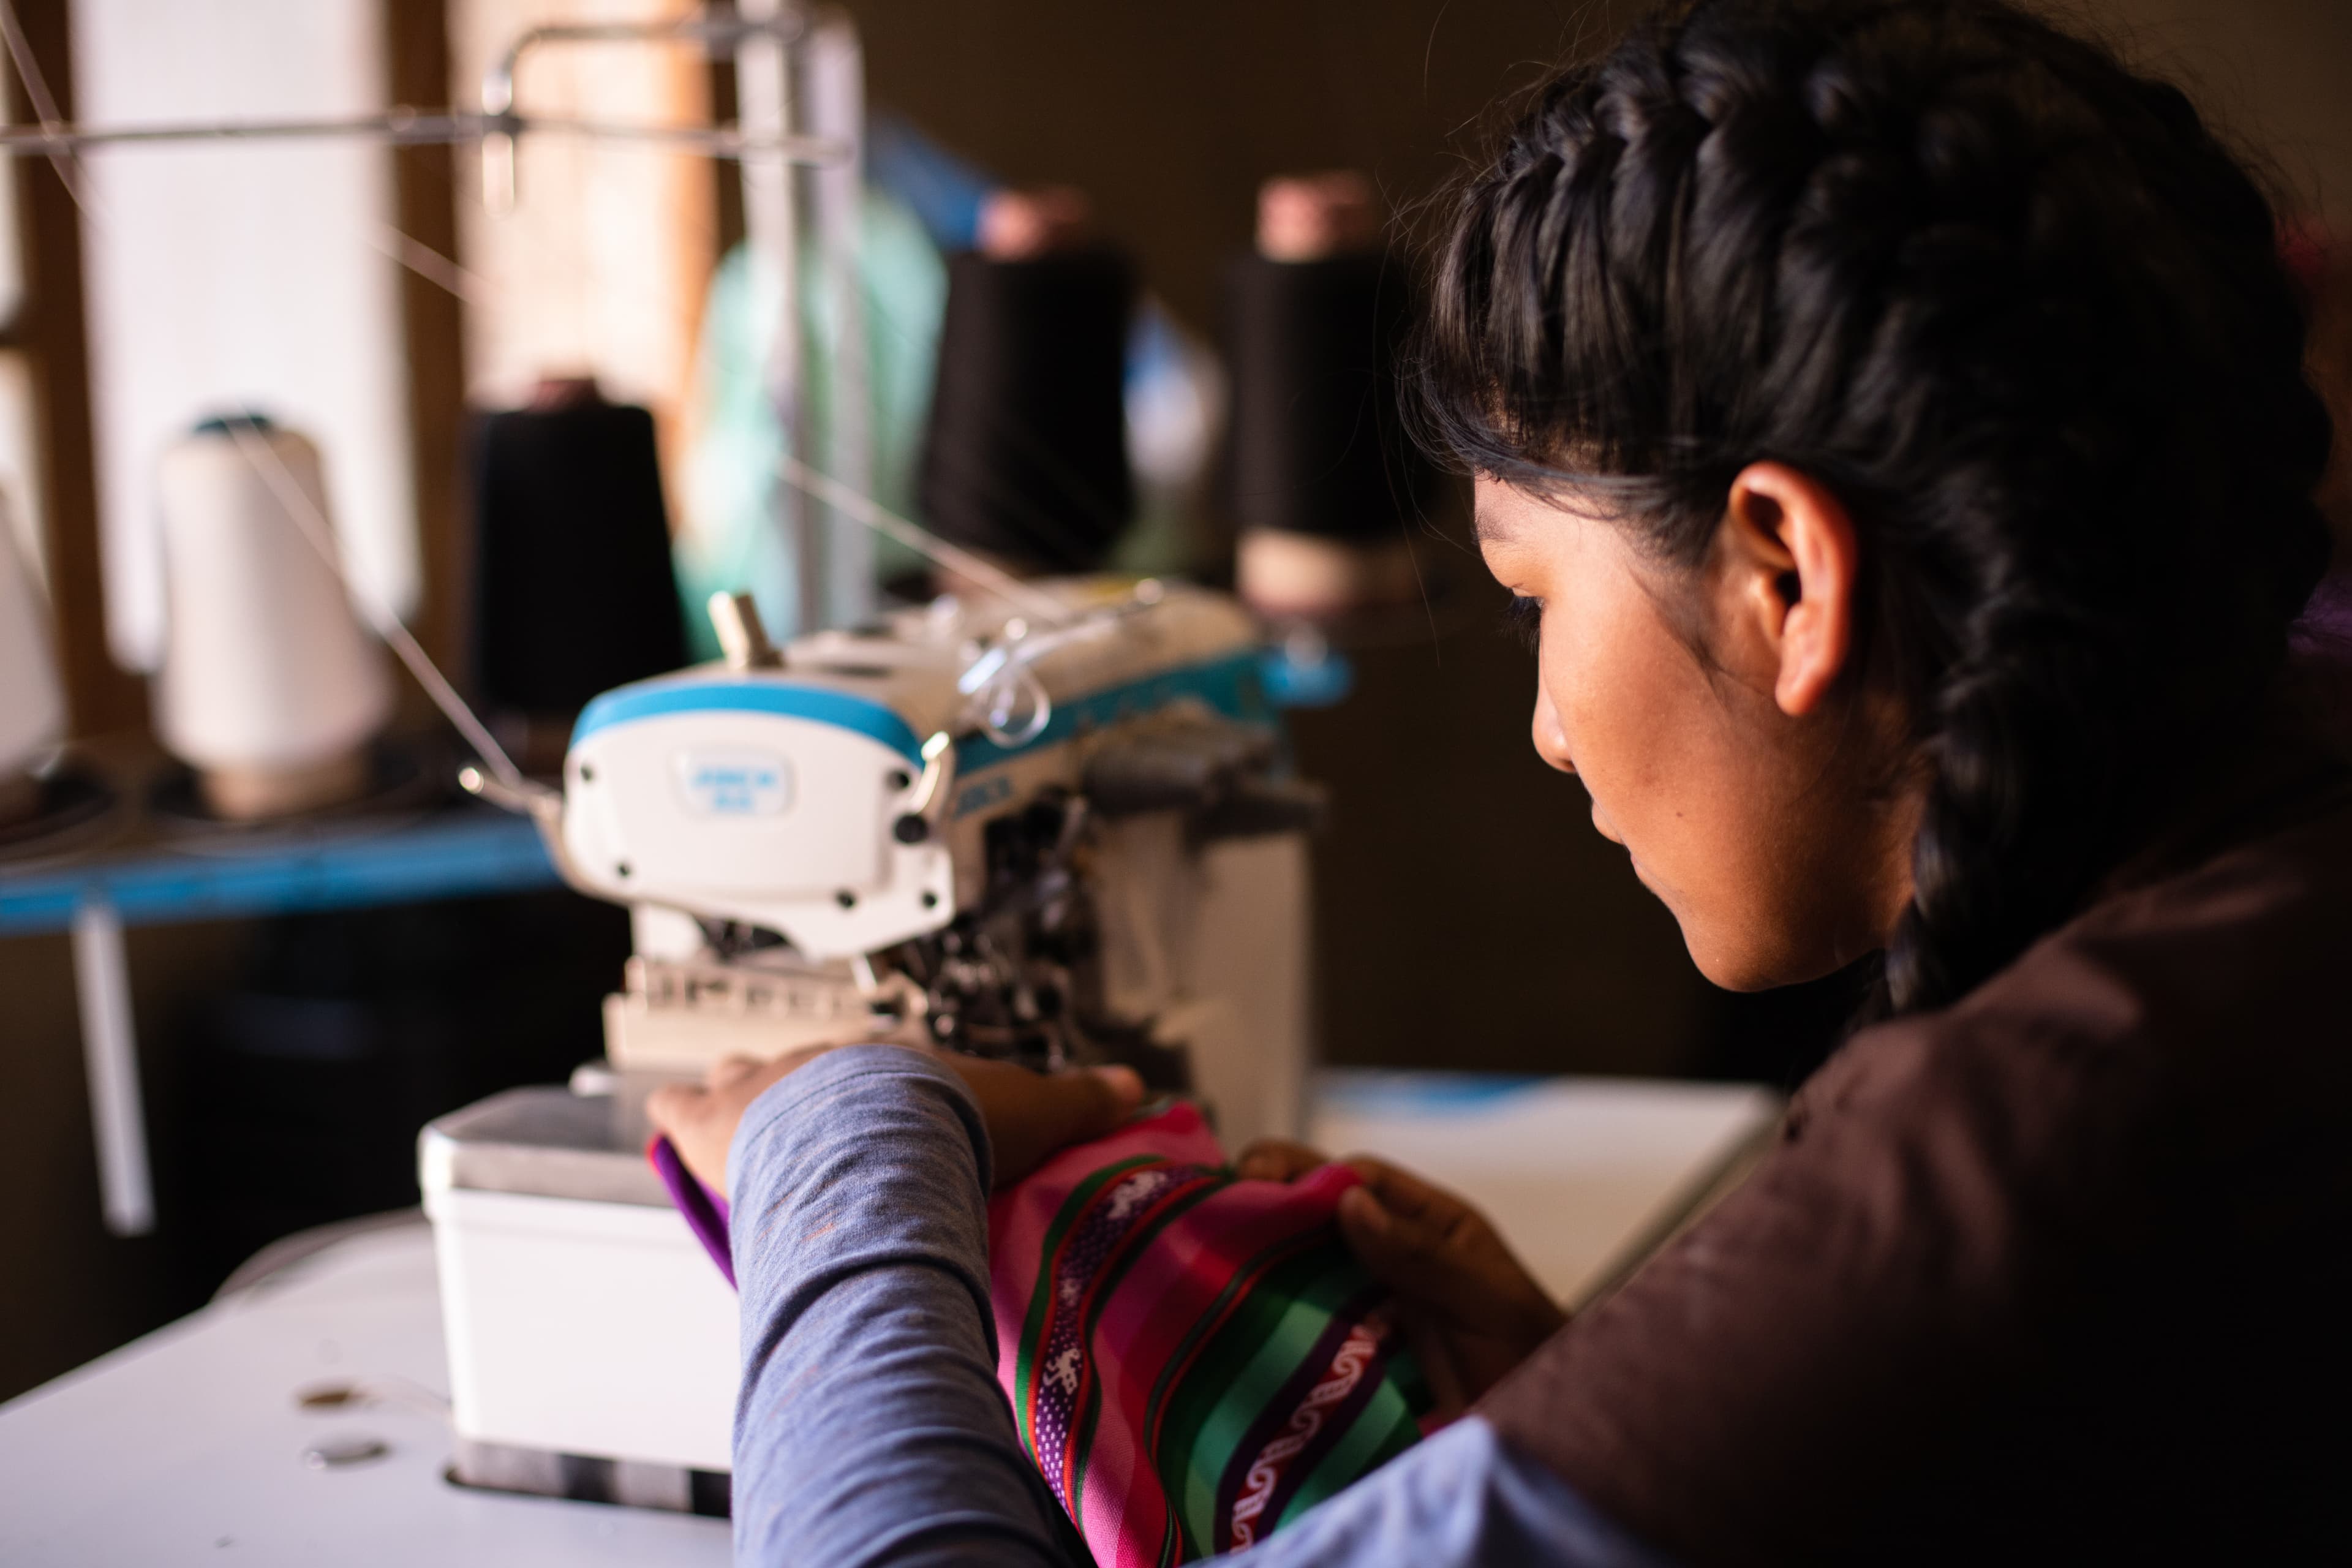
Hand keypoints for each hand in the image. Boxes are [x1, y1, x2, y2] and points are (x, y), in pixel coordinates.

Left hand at [647, 1043, 1146, 1196]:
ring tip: (740, 1121)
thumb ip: (1078, 1099)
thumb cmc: (949, 1126)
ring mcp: (764, 1087)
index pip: (885, 1066)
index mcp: (893, 1060)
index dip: (887, 1091)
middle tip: (813, 1125)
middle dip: (806, 1090)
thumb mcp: (1032, 1108)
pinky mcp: (712, 1121)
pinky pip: (678, 1108)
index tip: (897, 1113)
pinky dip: (674, 1115)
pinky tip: (667, 1117)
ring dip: (738, 1096)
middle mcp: (824, 1062)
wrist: (876, 1143)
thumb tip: (1134, 1086)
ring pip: (738, 1074)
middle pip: (809, 1064)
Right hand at [1236, 1140, 1567, 1418]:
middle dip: (1263, 1212)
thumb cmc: (1533, 1360)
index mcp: (1427, 1227)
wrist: (1545, 1442)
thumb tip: (1347, 1203)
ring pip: (1300, 1272)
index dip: (1301, 1170)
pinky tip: (1236, 1327)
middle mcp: (1390, 1261)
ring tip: (1205, 1267)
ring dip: (1258, 1267)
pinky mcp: (1350, 1362)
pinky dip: (1271, 1326)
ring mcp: (1369, 1310)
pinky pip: (1304, 1332)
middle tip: (1207, 1218)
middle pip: (1315, 1221)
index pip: (1354, 1180)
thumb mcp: (1485, 1299)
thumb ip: (1422, 1254)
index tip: (1251, 1176)